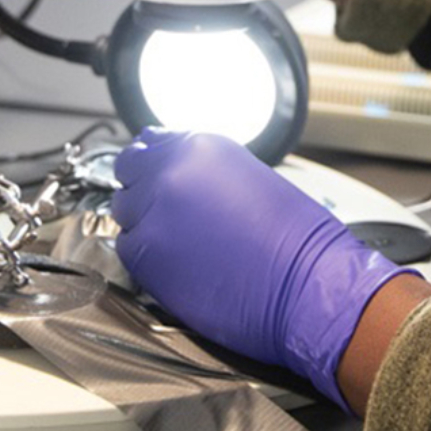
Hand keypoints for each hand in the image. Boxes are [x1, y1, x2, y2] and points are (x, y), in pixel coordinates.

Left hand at [112, 129, 404, 410]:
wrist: (306, 284)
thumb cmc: (295, 239)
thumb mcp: (248, 178)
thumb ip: (203, 170)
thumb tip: (179, 173)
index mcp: (199, 146)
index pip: (144, 146)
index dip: (149, 167)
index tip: (153, 179)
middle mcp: (169, 172)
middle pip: (127, 177)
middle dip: (143, 194)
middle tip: (170, 217)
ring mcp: (153, 214)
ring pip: (124, 215)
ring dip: (144, 226)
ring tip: (181, 245)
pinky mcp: (146, 258)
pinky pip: (127, 251)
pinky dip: (145, 258)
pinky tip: (178, 265)